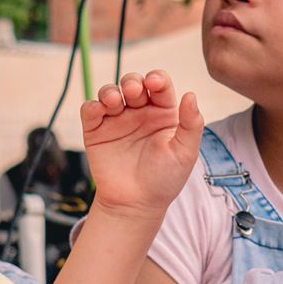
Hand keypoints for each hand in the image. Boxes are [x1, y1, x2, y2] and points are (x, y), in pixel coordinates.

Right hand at [80, 70, 201, 215]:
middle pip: (133, 83)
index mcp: (163, 114)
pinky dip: (92, 105)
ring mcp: (117, 120)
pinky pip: (90, 110)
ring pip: (110, 92)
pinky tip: (99, 110)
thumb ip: (191, 124)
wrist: (136, 205)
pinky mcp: (96, 131)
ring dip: (110, 91)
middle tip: (133, 91)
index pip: (159, 86)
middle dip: (132, 81)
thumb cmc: (164, 180)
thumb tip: (191, 94)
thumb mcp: (185, 153)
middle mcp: (139, 113)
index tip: (154, 83)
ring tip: (114, 101)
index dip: (156, 78)